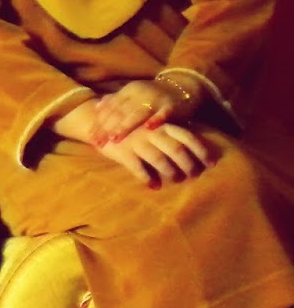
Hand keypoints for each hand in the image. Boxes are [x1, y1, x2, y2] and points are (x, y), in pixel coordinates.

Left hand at [87, 80, 193, 145]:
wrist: (182, 86)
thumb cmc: (152, 96)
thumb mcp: (132, 95)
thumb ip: (115, 100)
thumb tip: (96, 108)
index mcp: (129, 90)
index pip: (110, 107)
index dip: (99, 122)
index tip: (90, 137)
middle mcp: (140, 93)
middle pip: (121, 112)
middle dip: (107, 128)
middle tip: (98, 142)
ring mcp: (156, 98)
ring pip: (138, 113)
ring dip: (126, 126)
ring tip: (115, 138)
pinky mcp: (171, 105)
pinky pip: (163, 113)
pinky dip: (156, 120)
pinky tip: (148, 129)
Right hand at [93, 121, 212, 185]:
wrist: (96, 121)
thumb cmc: (130, 125)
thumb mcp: (151, 122)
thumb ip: (169, 131)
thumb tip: (195, 145)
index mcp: (161, 124)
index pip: (188, 137)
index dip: (202, 151)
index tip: (212, 163)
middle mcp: (151, 132)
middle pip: (177, 151)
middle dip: (189, 166)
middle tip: (194, 175)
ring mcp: (137, 142)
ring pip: (160, 161)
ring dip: (171, 174)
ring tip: (176, 180)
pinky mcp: (122, 152)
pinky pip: (138, 169)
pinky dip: (148, 179)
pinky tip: (154, 186)